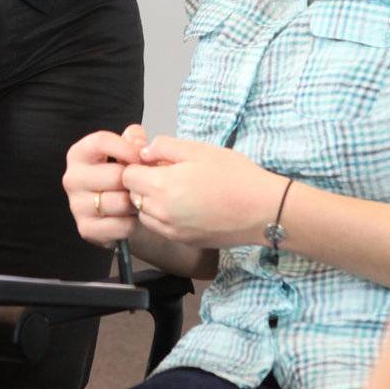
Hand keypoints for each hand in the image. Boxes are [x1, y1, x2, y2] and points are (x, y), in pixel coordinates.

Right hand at [63, 124, 148, 246]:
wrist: (122, 211)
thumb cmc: (123, 176)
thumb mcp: (127, 150)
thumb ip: (134, 138)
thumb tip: (139, 144)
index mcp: (78, 154)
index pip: (100, 142)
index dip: (126, 148)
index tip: (142, 156)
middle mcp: (72, 178)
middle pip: (115, 175)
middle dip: (135, 181)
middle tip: (142, 184)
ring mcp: (76, 205)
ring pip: (120, 202)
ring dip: (135, 203)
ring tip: (136, 200)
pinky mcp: (86, 228)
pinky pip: (121, 225)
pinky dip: (132, 223)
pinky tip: (130, 217)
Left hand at [121, 137, 282, 247]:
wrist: (262, 209)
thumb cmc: (234, 174)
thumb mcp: (199, 149)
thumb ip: (165, 147)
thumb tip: (144, 152)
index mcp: (162, 185)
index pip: (127, 176)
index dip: (137, 166)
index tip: (153, 162)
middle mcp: (161, 212)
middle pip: (133, 196)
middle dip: (143, 184)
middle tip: (167, 174)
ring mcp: (172, 230)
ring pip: (145, 214)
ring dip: (151, 202)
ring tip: (176, 191)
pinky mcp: (184, 241)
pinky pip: (160, 228)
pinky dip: (163, 217)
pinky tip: (185, 206)